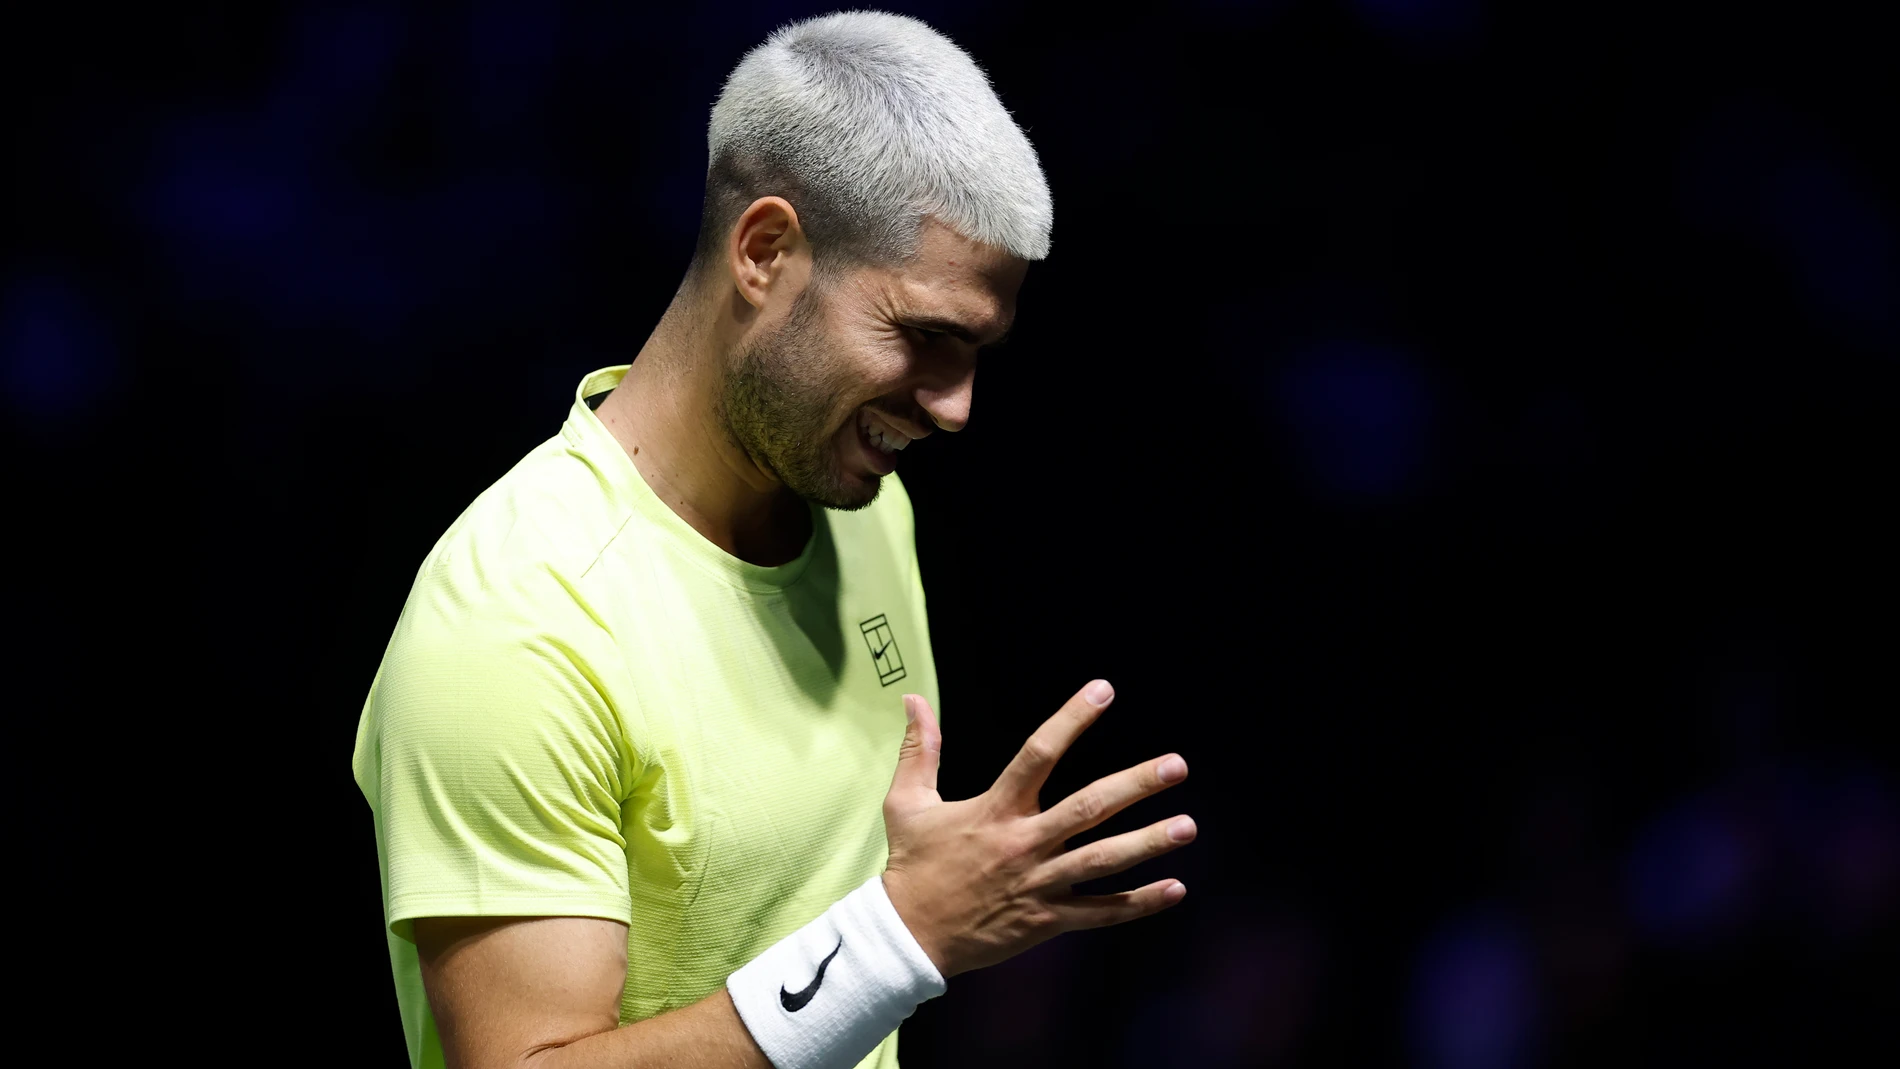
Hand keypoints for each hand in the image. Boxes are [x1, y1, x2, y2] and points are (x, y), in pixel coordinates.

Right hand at [879, 680, 1194, 978]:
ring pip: (1102, 861)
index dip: (1071, 720)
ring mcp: (1038, 884)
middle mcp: (1023, 843)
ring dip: (1147, 843)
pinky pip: (1100, 913)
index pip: (1038, 754)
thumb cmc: (912, 865)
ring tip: (1188, 826)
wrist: (907, 937)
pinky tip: (1175, 889)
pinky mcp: (1046, 920)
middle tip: (1176, 766)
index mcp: (996, 810)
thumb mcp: (906, 802)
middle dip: (1135, 785)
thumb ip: (920, 749)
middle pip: (1088, 809)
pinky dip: (1138, 904)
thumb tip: (914, 698)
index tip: (1103, 691)